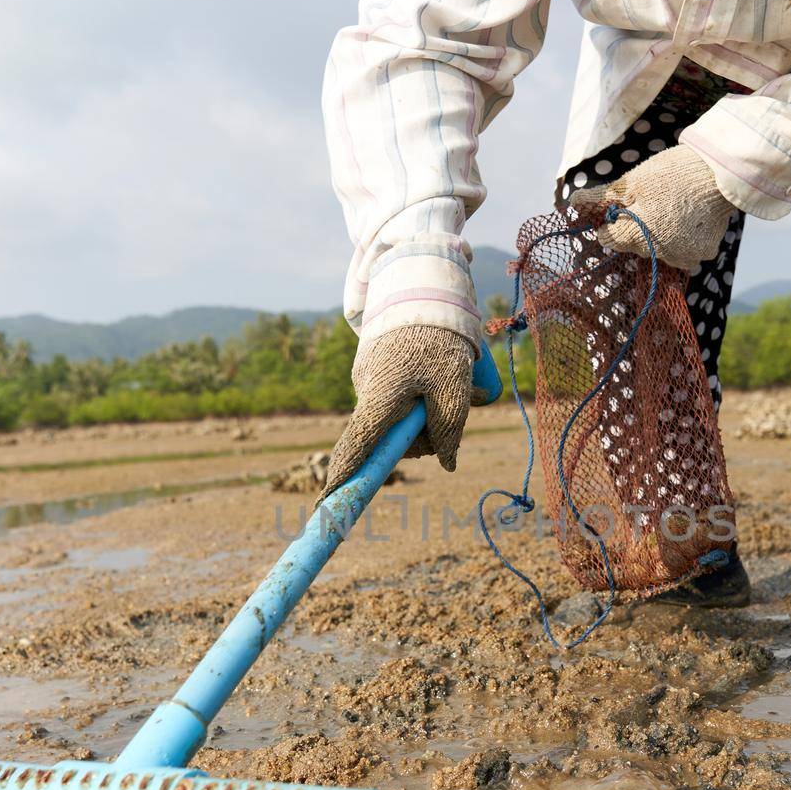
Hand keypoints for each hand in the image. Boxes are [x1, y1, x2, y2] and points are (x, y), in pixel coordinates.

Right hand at [319, 324, 481, 500]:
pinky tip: (443, 371)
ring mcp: (368, 378)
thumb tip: (446, 461)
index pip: (355, 449)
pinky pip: (398, 395)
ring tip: (457, 380)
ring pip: (398, 416)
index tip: (325, 505)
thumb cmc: (440, 338)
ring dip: (428, 409)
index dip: (342, 479)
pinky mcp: (377, 367)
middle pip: (388, 437)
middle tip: (464, 404)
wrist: (424, 284)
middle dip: (424, 434)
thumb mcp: (454, 387)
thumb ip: (449, 429)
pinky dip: (422, 393)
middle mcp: (366, 390)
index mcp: (378, 399)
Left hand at [567, 144, 735, 271]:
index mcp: (637, 238)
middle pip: (636, 245)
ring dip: (662, 235)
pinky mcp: (705, 254)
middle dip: (638, 227)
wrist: (722, 171)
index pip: (608, 239)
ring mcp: (684, 257)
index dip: (611, 221)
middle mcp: (659, 255)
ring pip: (661, 250)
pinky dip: (684, 237)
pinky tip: (691, 216)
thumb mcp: (632, 181)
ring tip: (675, 207)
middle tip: (654, 200)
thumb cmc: (672, 173)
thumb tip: (572, 203)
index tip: (624, 205)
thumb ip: (602, 198)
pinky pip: (686, 250)